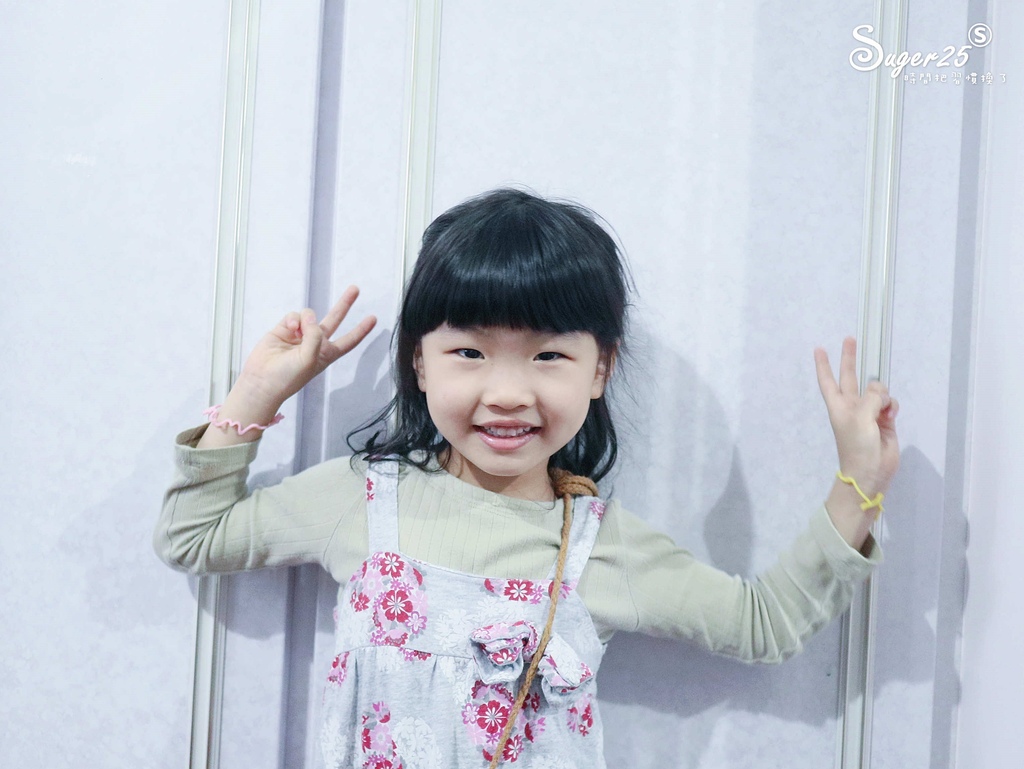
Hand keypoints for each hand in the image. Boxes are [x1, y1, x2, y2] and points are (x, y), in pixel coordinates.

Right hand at [237, 285, 377, 407]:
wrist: (262, 380)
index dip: (361, 330)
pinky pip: (294, 316)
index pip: (349, 340)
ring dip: (306, 319)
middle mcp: (315, 342)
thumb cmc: (288, 377)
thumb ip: (314, 337)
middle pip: (335, 319)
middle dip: (345, 303)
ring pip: (310, 315)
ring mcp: (300, 334)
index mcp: (327, 354)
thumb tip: (310, 317)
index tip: (374, 318)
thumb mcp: (309, 360)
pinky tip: (289, 328)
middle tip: (355, 289)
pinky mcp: (284, 329)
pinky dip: (293, 319)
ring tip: (298, 331)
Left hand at [814, 337, 899, 496]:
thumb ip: (872, 397)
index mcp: (838, 405)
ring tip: (883, 411)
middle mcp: (852, 406)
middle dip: (850, 359)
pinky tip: (891, 416)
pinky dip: (892, 406)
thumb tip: (882, 391)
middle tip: (850, 339)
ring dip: (883, 394)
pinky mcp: (885, 421)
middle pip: (850, 377)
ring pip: (878, 390)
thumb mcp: (861, 417)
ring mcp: (869, 413)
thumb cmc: (857, 445)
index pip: (828, 380)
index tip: (819, 348)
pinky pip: (890, 403)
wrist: (871, 472)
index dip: (823, 365)